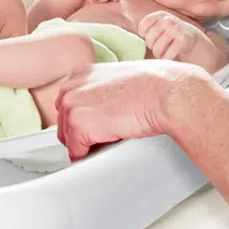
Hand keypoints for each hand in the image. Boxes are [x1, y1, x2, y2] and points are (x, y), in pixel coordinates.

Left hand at [55, 61, 205, 159]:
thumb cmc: (153, 87)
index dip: (81, 120)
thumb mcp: (119, 81)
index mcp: (82, 73)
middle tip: (101, 140)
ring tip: (108, 143)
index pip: (68, 103)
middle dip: (79, 134)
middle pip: (64, 121)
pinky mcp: (79, 123)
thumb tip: (99, 111)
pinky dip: (88, 156)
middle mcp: (72, 85)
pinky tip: (106, 149)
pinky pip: (76, 151)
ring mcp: (73, 103)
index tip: (94, 128)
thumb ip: (101, 92)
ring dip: (84, 145)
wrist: (165, 93)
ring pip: (68, 137)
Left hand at [136, 10, 202, 60]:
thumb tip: (123, 32)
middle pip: (149, 41)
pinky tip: (170, 57)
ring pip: (157, 49)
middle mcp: (168, 20)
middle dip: (152, 47)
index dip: (145, 37)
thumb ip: (146, 28)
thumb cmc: (168, 34)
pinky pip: (168, 55)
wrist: (191, 37)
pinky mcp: (183, 40)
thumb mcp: (158, 25)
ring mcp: (176, 29)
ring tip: (164, 52)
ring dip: (159, 54)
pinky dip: (166, 59)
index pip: (143, 29)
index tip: (151, 38)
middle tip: (159, 47)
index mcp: (159, 15)